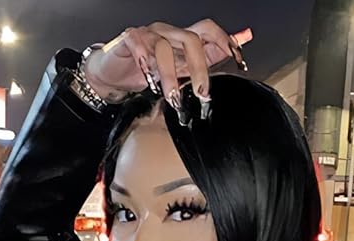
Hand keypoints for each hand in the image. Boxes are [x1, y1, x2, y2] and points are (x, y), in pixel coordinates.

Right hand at [83, 19, 249, 108]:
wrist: (113, 73)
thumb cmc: (148, 70)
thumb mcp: (181, 69)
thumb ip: (208, 58)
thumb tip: (240, 44)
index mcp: (182, 39)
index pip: (208, 31)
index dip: (225, 41)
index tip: (238, 60)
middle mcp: (168, 32)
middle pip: (191, 38)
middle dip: (199, 68)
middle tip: (201, 93)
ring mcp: (148, 34)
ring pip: (165, 46)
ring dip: (171, 76)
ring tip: (172, 97)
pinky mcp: (129, 39)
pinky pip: (138, 42)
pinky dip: (145, 61)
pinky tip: (149, 79)